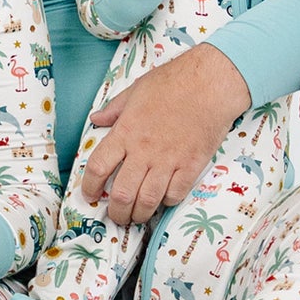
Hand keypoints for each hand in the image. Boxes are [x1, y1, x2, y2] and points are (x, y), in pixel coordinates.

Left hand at [79, 43, 247, 224]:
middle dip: (116, 212)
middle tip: (116, 216)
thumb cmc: (172, 82)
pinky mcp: (191, 166)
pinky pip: (175, 194)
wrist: (209, 84)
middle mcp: (143, 151)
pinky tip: (164, 199)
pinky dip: (167, 202)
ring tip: (137, 216)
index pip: (98, 167)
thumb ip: (114, 109)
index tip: (90, 194)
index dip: (90, 186)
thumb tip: (96, 119)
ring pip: (148, 201)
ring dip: (140, 214)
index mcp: (125, 132)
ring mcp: (168, 161)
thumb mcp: (135, 91)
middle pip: (122, 194)